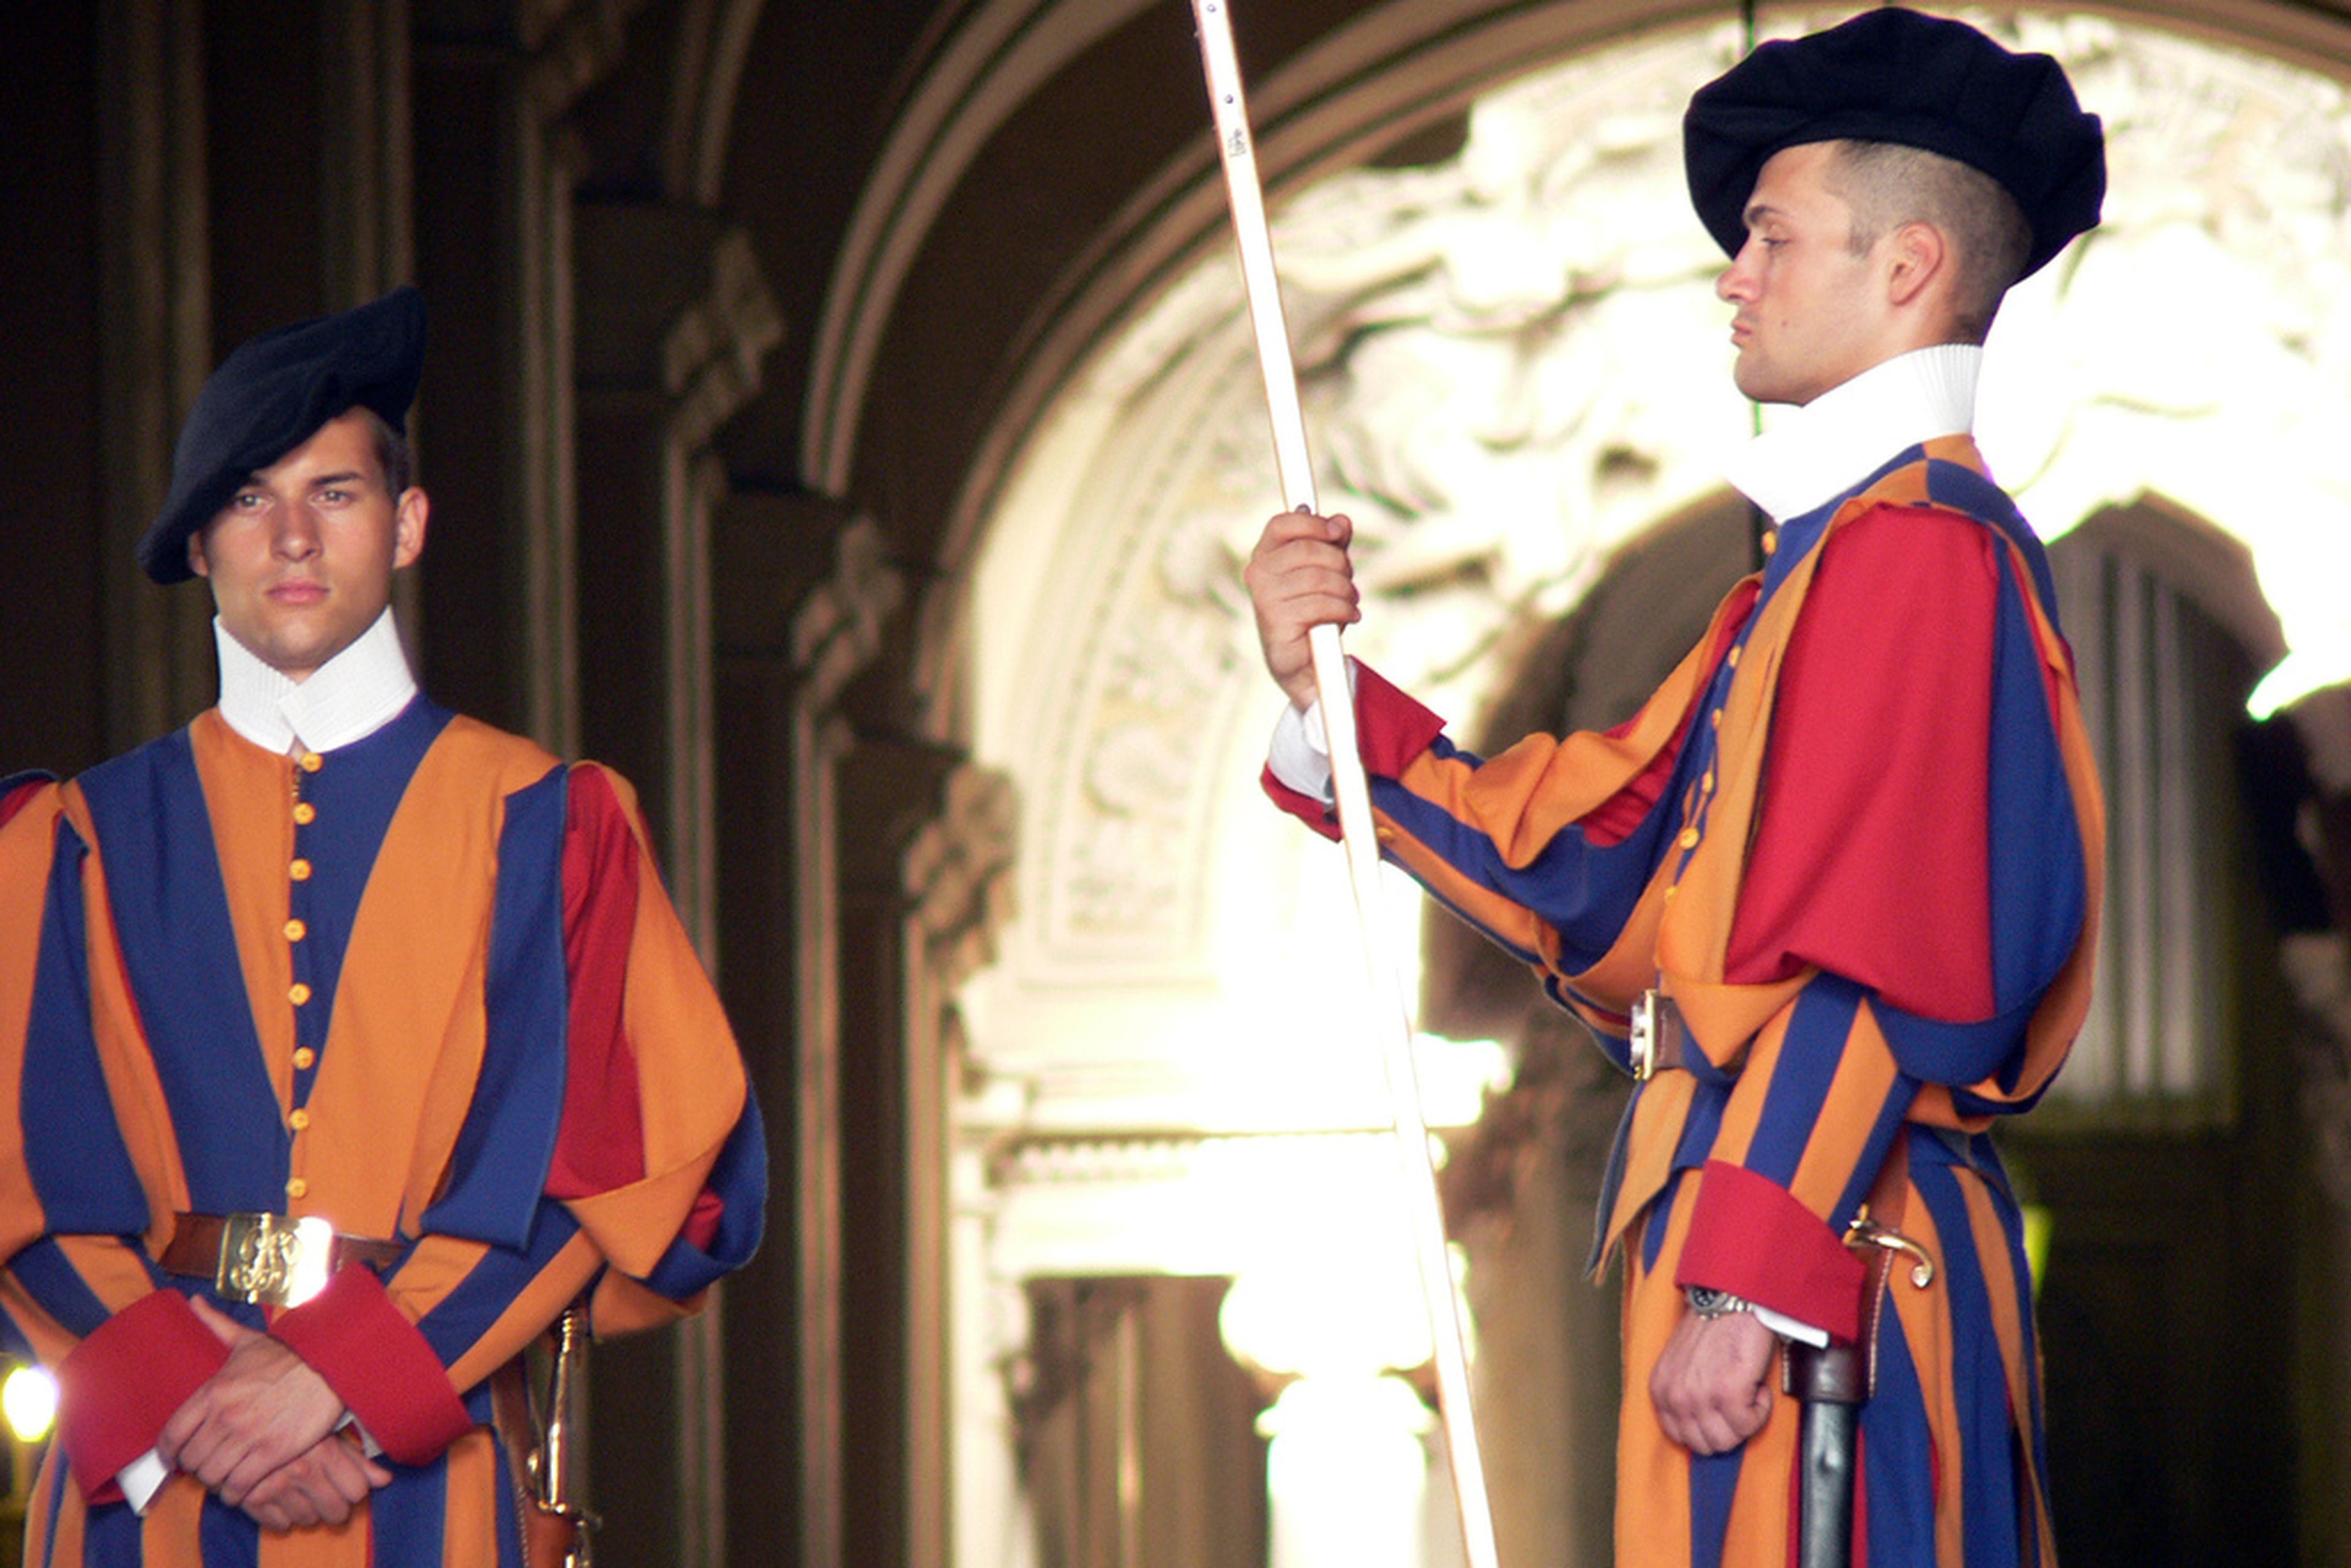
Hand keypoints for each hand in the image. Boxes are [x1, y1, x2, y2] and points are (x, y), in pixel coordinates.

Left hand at [156, 1296, 348, 1507]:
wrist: (330, 1365)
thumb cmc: (287, 1354)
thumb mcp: (247, 1339)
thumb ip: (215, 1324)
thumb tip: (194, 1303)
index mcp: (213, 1391)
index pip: (172, 1435)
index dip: (167, 1453)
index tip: (172, 1458)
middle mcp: (225, 1416)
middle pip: (192, 1460)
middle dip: (196, 1467)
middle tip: (207, 1464)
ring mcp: (248, 1436)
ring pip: (213, 1476)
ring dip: (216, 1481)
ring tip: (224, 1476)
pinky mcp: (272, 1452)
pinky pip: (240, 1485)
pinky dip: (237, 1492)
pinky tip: (241, 1487)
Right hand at [238, 1429, 392, 1531]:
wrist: (243, 1416)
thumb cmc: (294, 1420)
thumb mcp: (328, 1431)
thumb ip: (357, 1458)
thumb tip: (385, 1480)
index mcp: (324, 1451)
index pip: (358, 1491)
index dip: (354, 1489)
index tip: (347, 1483)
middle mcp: (301, 1470)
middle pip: (336, 1511)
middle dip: (335, 1506)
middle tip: (327, 1492)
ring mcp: (275, 1485)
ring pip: (308, 1519)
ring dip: (308, 1510)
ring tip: (302, 1490)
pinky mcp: (251, 1498)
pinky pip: (278, 1524)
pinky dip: (282, 1516)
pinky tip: (282, 1498)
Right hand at [1242, 509, 1358, 709]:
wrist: (1305, 663)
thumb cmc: (1313, 612)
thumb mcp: (1327, 572)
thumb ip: (1333, 544)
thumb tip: (1341, 520)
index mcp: (1264, 556)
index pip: (1281, 524)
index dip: (1313, 524)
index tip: (1338, 533)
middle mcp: (1258, 575)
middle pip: (1308, 550)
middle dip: (1339, 563)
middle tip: (1348, 580)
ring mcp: (1265, 600)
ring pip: (1319, 578)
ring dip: (1345, 590)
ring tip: (1350, 601)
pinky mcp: (1277, 624)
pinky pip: (1321, 605)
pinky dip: (1344, 610)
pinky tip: (1350, 616)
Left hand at [1649, 1305, 1778, 1454]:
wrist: (1731, 1300)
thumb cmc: (1712, 1327)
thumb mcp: (1680, 1364)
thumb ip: (1682, 1393)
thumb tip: (1700, 1424)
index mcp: (1660, 1390)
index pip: (1679, 1437)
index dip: (1706, 1429)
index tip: (1720, 1412)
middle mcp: (1675, 1397)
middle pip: (1704, 1445)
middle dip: (1727, 1428)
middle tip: (1738, 1402)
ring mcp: (1700, 1397)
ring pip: (1727, 1440)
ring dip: (1744, 1421)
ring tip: (1746, 1392)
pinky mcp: (1728, 1393)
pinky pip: (1749, 1424)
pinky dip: (1760, 1409)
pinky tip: (1757, 1387)